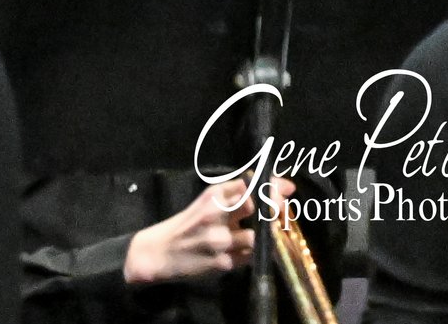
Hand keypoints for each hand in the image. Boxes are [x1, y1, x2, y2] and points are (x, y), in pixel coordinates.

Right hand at [122, 177, 288, 285]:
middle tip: (282, 215)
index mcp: (213, 195)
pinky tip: (244, 252)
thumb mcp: (208, 201)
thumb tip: (285, 186)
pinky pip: (250, 258)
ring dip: (265, 239)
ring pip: (257, 237)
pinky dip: (252, 255)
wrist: (159, 251)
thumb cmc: (188, 224)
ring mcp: (218, 240)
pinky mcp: (222, 263)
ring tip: (259, 238)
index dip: (273, 188)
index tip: (288, 192)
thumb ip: (241, 193)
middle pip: (257, 206)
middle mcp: (215, 214)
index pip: (250, 184)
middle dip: (275, 210)